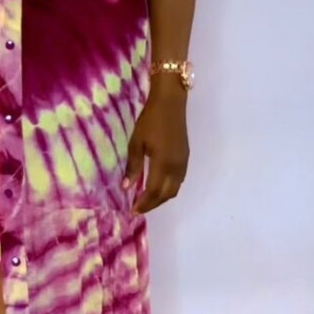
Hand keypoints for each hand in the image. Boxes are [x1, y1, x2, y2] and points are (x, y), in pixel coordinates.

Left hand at [123, 79, 189, 214]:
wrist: (170, 103)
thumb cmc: (150, 120)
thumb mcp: (136, 142)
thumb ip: (133, 166)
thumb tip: (127, 187)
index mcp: (163, 164)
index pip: (153, 192)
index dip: (143, 203)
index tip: (132, 210)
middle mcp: (176, 167)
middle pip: (166, 195)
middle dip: (152, 204)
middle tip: (138, 208)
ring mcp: (183, 163)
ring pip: (174, 189)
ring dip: (161, 198)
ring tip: (146, 200)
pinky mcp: (186, 158)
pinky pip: (179, 181)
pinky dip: (168, 189)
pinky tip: (158, 186)